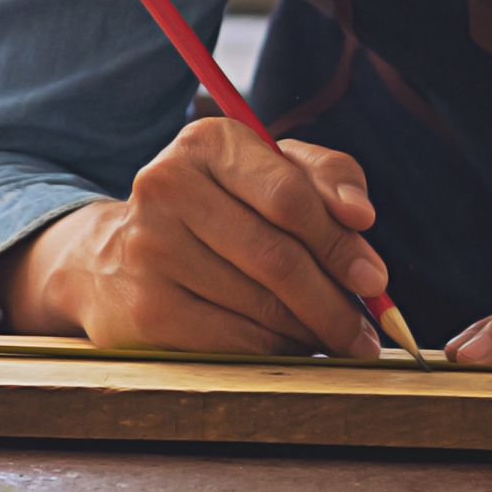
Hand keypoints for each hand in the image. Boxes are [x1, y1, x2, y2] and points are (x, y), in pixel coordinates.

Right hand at [0, 120, 389, 360]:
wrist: (116, 257)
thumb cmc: (215, 209)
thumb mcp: (267, 170)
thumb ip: (325, 177)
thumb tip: (360, 217)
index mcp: (207, 142)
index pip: (290, 196)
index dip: (340, 242)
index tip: (375, 280)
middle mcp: (168, 186)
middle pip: (277, 257)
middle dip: (334, 301)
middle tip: (366, 331)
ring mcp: (150, 249)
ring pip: (260, 305)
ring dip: (310, 330)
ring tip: (332, 336)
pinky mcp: (145, 308)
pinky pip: (234, 341)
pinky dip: (275, 349)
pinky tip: (290, 345)